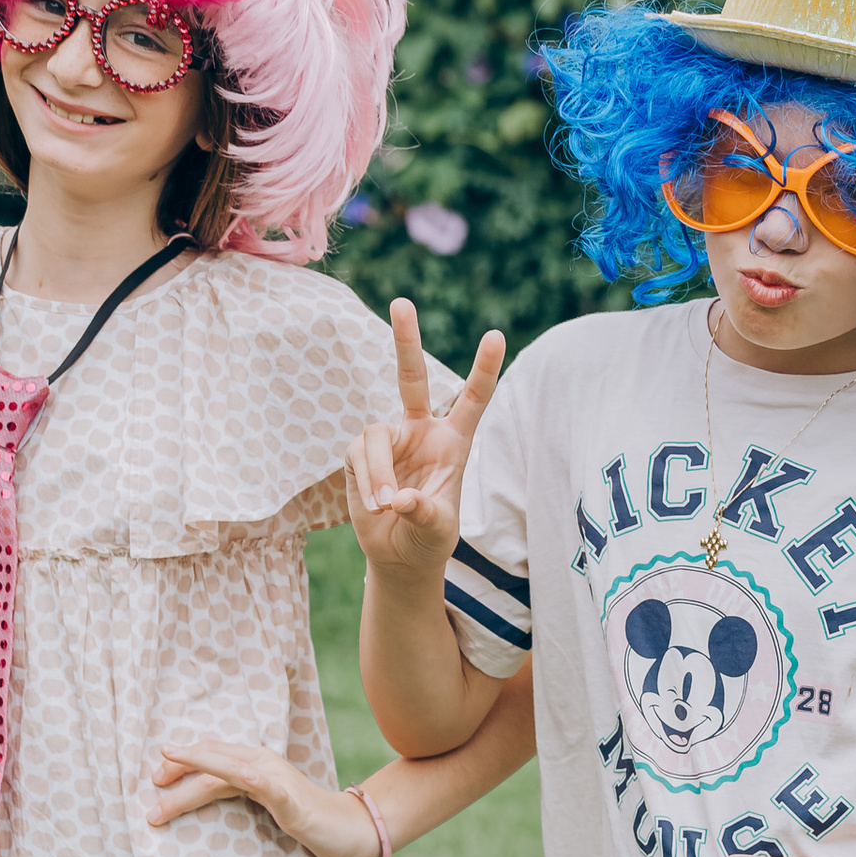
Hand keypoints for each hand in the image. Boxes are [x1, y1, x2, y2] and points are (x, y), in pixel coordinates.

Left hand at [145, 731, 382, 856]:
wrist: (351, 830)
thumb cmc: (306, 818)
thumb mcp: (265, 802)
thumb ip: (240, 792)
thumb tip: (202, 794)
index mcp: (256, 765)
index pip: (212, 755)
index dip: (182, 762)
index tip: (156, 779)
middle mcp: (264, 765)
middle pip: (213, 765)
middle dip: (178, 774)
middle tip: (151, 788)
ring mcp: (279, 782)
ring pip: (230, 773)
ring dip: (193, 781)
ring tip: (163, 787)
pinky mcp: (294, 804)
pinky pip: (272, 789)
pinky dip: (257, 781)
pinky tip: (243, 776)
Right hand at [347, 296, 503, 580]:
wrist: (398, 554)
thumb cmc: (428, 538)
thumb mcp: (438, 531)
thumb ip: (425, 514)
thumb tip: (399, 499)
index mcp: (453, 441)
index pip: (472, 398)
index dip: (484, 369)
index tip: (497, 334)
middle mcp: (421, 430)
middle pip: (411, 377)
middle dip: (406, 340)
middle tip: (401, 302)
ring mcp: (388, 440)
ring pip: (375, 436)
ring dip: (379, 473)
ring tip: (387, 506)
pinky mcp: (360, 455)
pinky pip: (358, 457)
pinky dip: (367, 483)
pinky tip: (376, 506)